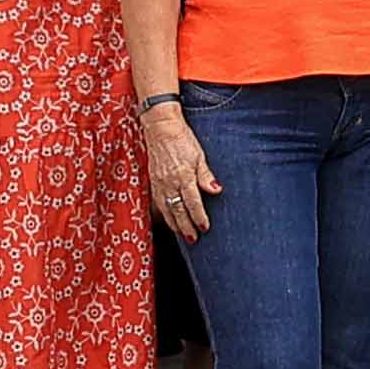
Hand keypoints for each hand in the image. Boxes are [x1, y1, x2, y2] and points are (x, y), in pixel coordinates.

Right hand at [140, 103, 215, 239]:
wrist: (160, 128)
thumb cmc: (182, 139)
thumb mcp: (199, 155)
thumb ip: (206, 176)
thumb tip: (216, 191)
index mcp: (183, 175)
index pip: (192, 202)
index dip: (199, 217)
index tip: (205, 228)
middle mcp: (169, 182)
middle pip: (178, 210)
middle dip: (186, 227)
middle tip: (193, 239)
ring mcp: (159, 183)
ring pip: (167, 210)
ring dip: (175, 224)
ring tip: (183, 235)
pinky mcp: (153, 182)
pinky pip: (159, 203)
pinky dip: (165, 215)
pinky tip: (170, 220)